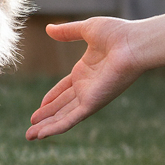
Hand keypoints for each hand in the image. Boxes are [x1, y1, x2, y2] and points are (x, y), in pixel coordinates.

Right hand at [26, 17, 143, 139]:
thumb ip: (67, 32)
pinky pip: (71, 119)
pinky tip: (42, 134)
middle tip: (31, 126)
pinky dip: (56, 127)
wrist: (133, 43)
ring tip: (30, 136)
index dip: (52, 98)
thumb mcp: (87, 29)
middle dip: (47, 116)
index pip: (64, 89)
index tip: (41, 105)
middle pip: (62, 105)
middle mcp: (87, 86)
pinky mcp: (92, 103)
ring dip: (47, 127)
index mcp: (86, 71)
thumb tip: (49, 28)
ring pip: (64, 116)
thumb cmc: (117, 34)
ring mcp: (89, 96)